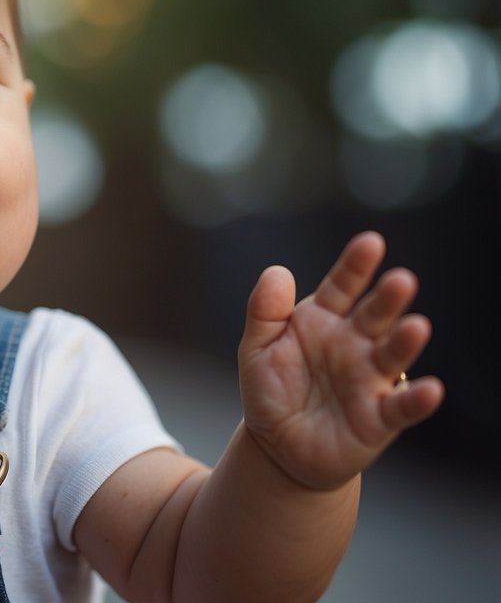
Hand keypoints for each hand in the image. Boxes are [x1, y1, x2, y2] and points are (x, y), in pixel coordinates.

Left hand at [238, 232, 443, 489]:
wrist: (276, 444)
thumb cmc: (272, 388)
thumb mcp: (257, 347)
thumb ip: (265, 311)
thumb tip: (277, 271)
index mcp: (325, 318)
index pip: (343, 286)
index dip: (355, 266)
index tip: (370, 242)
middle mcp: (354, 343)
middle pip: (375, 315)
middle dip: (388, 298)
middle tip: (401, 280)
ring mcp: (370, 379)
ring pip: (392, 355)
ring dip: (406, 341)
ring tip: (416, 326)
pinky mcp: (379, 417)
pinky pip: (402, 407)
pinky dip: (417, 399)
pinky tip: (430, 389)